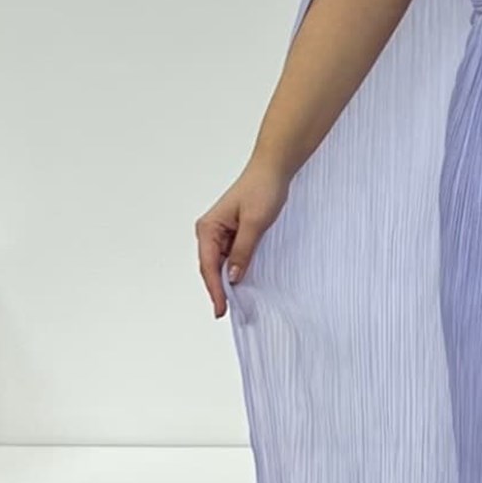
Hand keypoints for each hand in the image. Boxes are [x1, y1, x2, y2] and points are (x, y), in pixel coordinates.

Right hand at [195, 155, 291, 316]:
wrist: (273, 170)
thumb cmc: (262, 189)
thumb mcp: (255, 223)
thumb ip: (242, 251)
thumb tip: (232, 277)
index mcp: (208, 227)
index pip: (208, 266)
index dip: (215, 290)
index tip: (221, 309)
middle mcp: (209, 231)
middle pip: (211, 268)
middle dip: (219, 289)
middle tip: (228, 312)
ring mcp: (220, 232)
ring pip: (220, 264)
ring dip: (227, 281)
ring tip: (237, 302)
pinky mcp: (232, 233)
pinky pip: (231, 256)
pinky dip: (236, 269)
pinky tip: (243, 281)